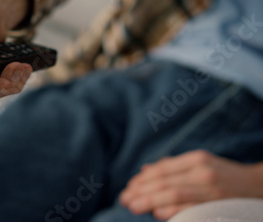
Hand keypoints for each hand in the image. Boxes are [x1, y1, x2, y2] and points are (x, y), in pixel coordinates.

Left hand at [119, 150, 262, 220]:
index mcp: (196, 160)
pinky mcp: (219, 206)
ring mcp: (212, 190)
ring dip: (149, 201)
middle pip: (164, 182)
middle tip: (125, 199)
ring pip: (174, 194)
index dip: (142, 180)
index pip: (162, 169)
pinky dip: (173, 211)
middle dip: (140, 191)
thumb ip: (173, 167)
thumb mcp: (200, 164)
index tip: (129, 188)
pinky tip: (157, 214)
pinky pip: (191, 209)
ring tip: (133, 207)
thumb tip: (145, 170)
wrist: (259, 187)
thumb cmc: (224, 176)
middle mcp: (203, 172)